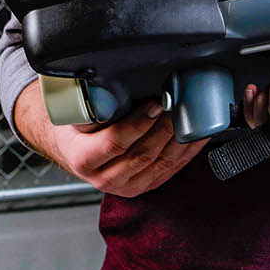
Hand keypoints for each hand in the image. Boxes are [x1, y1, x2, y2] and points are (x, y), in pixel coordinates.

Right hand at [12, 82, 200, 194]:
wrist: (73, 149)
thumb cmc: (75, 127)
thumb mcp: (75, 112)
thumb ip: (93, 103)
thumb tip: (113, 83)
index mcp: (83, 158)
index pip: (115, 142)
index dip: (139, 123)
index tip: (154, 104)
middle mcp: (104, 177)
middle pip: (142, 154)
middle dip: (164, 128)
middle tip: (177, 106)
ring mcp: (124, 186)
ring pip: (160, 164)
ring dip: (178, 140)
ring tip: (189, 118)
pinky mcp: (142, 186)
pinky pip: (170, 170)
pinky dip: (186, 152)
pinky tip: (195, 136)